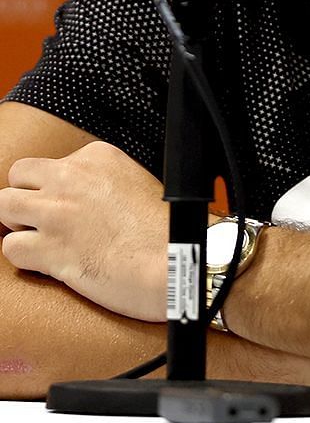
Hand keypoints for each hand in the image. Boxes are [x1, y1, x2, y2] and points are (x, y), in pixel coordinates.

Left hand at [0, 141, 168, 321]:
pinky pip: (11, 247)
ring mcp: (58, 213)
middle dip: (27, 198)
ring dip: (20, 225)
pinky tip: (50, 262)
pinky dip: (25, 257)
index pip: (50, 163)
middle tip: (46, 218)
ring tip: (44, 239)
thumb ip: (103, 182)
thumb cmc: (169, 233)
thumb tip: (80, 195)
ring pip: (4, 207)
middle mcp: (73, 179)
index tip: (68, 203)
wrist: (178, 264)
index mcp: (98, 158)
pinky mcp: (50, 249)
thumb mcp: (139, 183)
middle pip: (18, 177)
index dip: (53, 186)